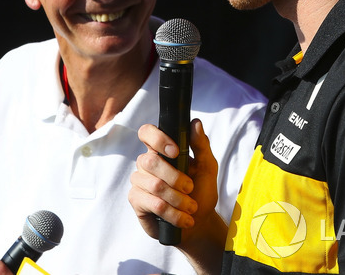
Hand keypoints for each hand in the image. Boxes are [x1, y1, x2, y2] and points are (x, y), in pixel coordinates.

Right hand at [129, 119, 226, 273]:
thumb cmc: (201, 191)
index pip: (146, 132)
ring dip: (178, 199)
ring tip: (191, 208)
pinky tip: (183, 219)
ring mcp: (139, 181)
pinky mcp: (136, 200)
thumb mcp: (207, 167)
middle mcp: (146, 163)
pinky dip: (173, 213)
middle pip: (150, 161)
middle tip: (190, 188)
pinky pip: (153, 203)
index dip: (157, 139)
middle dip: (175, 178)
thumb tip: (196, 123)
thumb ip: (201, 145)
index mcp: (161, 150)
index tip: (176, 152)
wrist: (199, 222)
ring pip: (155, 185)